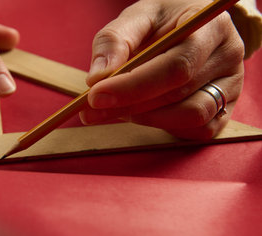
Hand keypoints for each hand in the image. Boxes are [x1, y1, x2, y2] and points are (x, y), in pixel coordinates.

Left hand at [81, 0, 244, 139]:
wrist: (191, 25)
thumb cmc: (164, 21)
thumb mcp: (137, 17)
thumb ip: (114, 41)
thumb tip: (97, 77)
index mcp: (210, 26)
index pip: (175, 65)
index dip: (133, 86)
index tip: (95, 96)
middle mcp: (227, 56)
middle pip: (178, 93)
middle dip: (128, 106)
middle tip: (92, 111)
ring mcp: (232, 86)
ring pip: (189, 116)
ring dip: (146, 118)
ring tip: (118, 108)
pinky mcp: (225, 109)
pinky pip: (197, 130)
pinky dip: (166, 127)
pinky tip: (144, 113)